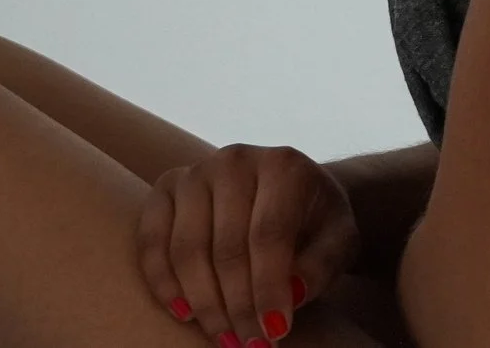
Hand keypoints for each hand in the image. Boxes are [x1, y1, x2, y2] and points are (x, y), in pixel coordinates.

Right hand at [137, 144, 355, 346]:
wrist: (290, 191)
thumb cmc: (316, 221)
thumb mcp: (339, 240)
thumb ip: (322, 265)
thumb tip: (290, 295)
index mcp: (283, 165)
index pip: (268, 235)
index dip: (268, 288)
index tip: (274, 332)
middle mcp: (235, 161)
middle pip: (227, 247)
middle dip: (237, 305)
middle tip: (249, 344)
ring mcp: (194, 173)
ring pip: (187, 249)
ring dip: (203, 302)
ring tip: (223, 336)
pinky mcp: (164, 190)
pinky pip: (151, 241)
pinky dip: (162, 281)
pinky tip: (184, 312)